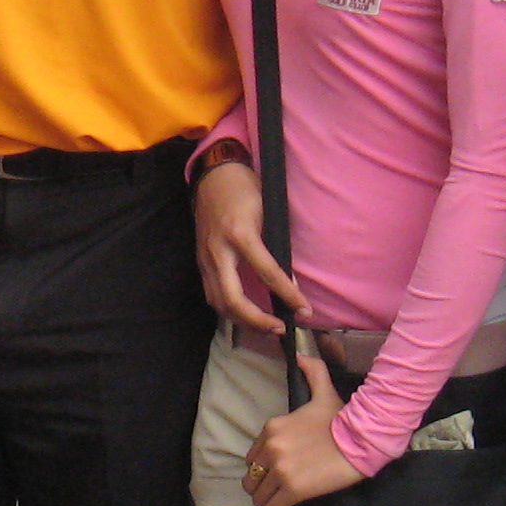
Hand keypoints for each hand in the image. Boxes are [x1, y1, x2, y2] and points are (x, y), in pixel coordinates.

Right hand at [194, 161, 302, 333]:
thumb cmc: (244, 189)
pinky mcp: (200, 263)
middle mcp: (218, 251)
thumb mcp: (268, 211)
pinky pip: (212, 294)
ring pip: (218, 303)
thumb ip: (276, 245)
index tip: (304, 309)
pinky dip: (229, 310)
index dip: (288, 294)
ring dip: (242, 321)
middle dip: (257, 321)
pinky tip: (245, 315)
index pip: (268, 272)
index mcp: (240, 234)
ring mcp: (205, 259)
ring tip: (266, 327)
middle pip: (233, 300)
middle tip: (280, 328)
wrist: (213, 177)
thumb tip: (291, 280)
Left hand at [245, 350, 365, 505]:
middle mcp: (271, 447)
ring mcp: (280, 469)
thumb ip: (312, 374)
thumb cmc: (344, 419)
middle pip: (251, 478)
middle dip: (263, 486)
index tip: (276, 474)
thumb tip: (301, 355)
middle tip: (278, 490)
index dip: (263, 469)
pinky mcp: (293, 488)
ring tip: (282, 502)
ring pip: (258, 496)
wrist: (362, 439)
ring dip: (269, 501)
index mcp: (272, 428)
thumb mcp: (325, 393)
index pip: (252, 458)